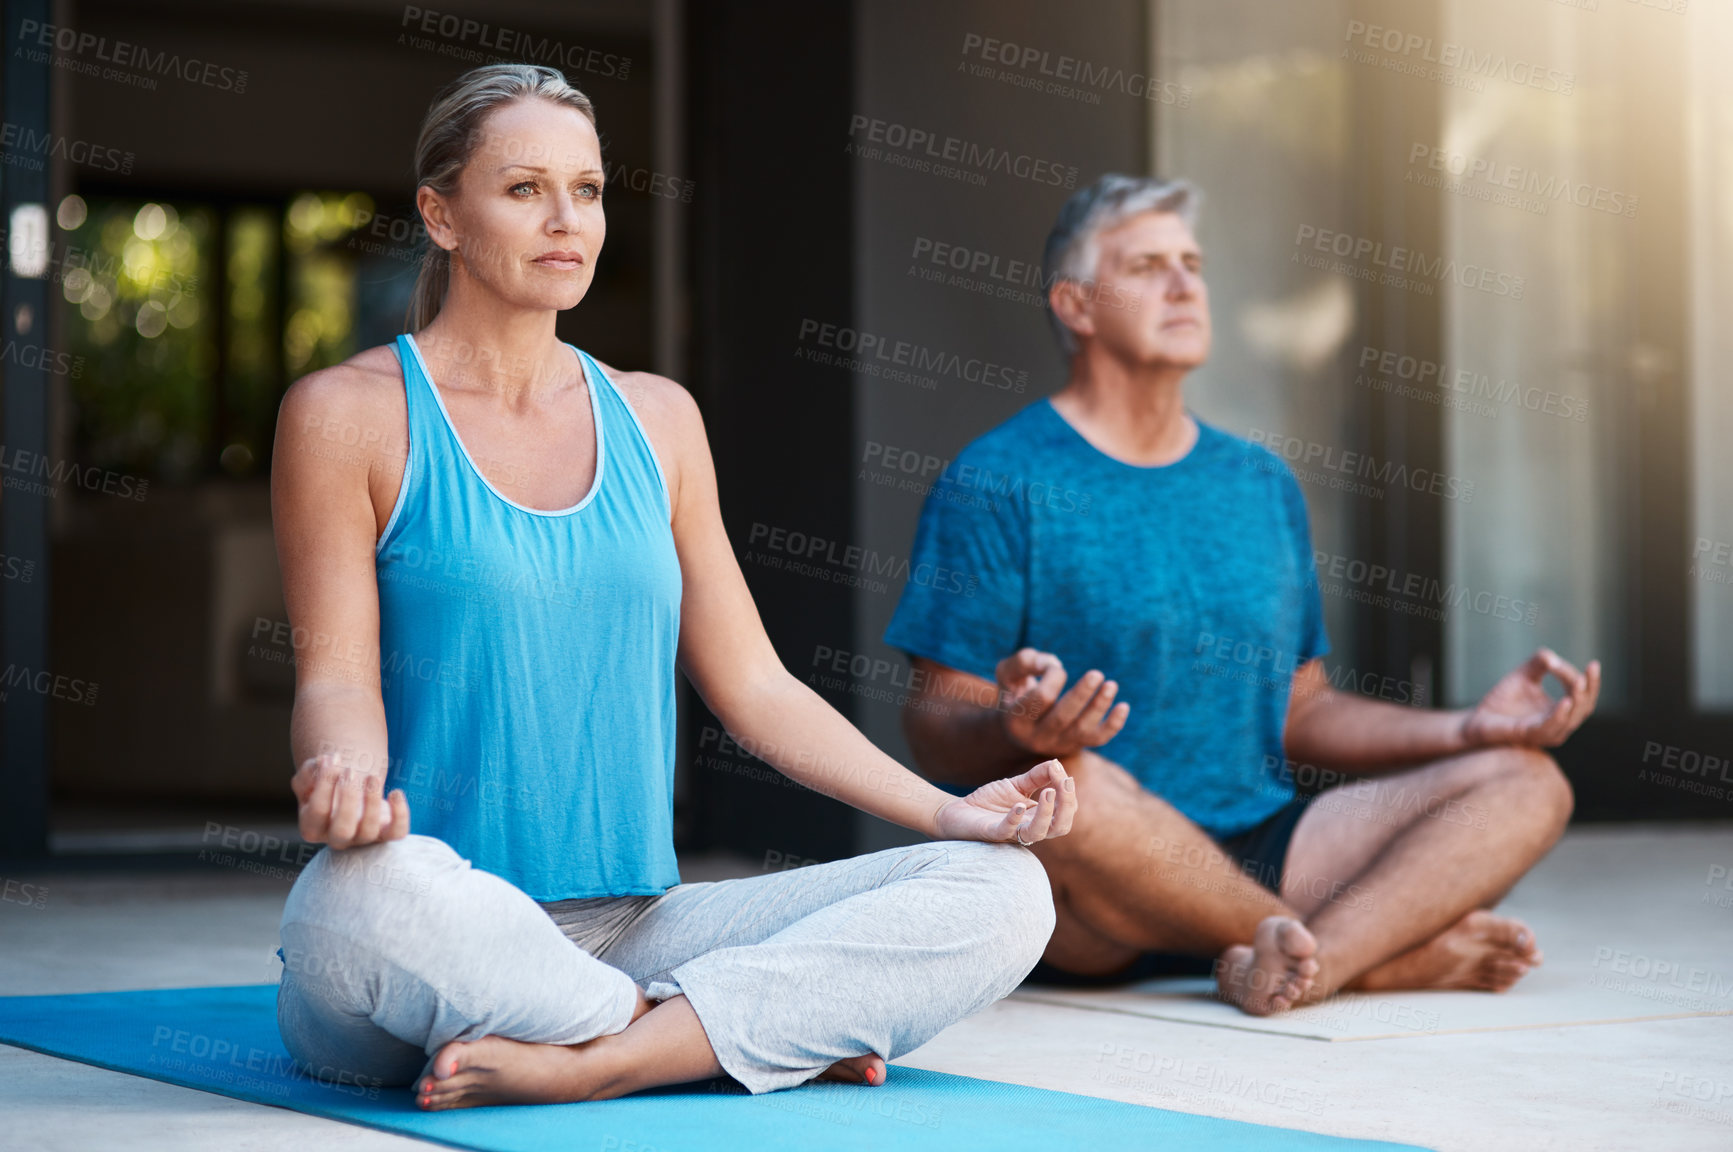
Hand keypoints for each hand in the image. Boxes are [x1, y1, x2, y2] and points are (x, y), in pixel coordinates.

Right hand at [291, 751, 410, 848]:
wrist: (349, 791)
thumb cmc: (328, 784)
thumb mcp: (311, 776)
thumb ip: (310, 771)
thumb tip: (323, 762)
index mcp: (312, 827)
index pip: (318, 811)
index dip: (325, 782)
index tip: (333, 757)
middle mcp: (336, 838)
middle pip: (342, 830)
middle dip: (348, 798)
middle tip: (351, 770)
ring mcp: (362, 838)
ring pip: (369, 831)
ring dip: (372, 801)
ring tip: (372, 777)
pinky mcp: (385, 833)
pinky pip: (397, 833)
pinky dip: (400, 815)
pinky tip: (395, 793)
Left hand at [934, 759, 1076, 844]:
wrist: (957, 811)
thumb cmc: (989, 802)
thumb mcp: (1016, 785)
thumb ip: (1038, 776)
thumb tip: (1057, 763)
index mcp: (1039, 818)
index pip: (1065, 812)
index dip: (1068, 795)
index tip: (1063, 775)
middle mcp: (1030, 828)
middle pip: (1060, 827)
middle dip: (1067, 806)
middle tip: (1065, 784)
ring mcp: (1012, 832)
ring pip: (1038, 832)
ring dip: (1047, 814)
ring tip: (1049, 793)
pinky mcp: (992, 833)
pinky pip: (1007, 831)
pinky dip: (1014, 819)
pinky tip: (1019, 805)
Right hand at [995, 647, 1128, 758]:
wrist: (1021, 728)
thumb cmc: (1016, 692)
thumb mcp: (1008, 674)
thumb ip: (1023, 662)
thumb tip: (1052, 663)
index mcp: (1017, 719)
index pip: (1040, 698)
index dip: (1053, 678)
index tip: (1054, 666)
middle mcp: (1037, 737)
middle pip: (1063, 717)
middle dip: (1081, 694)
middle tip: (1096, 673)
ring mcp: (1059, 744)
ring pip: (1082, 729)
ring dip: (1099, 707)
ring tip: (1111, 685)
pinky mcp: (1077, 744)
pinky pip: (1098, 739)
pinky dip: (1114, 725)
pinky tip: (1124, 706)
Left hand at [1461, 648, 1600, 748]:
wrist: (1479, 717)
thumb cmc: (1503, 700)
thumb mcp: (1524, 675)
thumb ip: (1538, 663)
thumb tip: (1552, 657)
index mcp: (1562, 711)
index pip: (1584, 696)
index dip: (1591, 681)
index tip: (1592, 663)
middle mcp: (1559, 724)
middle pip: (1585, 707)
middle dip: (1590, 688)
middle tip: (1591, 669)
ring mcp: (1547, 732)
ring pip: (1572, 718)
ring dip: (1578, 700)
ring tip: (1579, 680)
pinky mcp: (1531, 735)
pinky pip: (1551, 727)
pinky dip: (1560, 715)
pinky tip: (1566, 701)